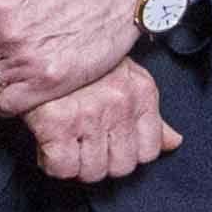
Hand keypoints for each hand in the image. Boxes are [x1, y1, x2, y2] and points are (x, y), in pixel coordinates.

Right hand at [23, 59, 179, 182]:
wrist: (38, 40)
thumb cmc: (81, 62)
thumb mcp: (125, 79)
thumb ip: (150, 117)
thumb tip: (173, 143)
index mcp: (140, 92)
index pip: (149, 151)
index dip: (126, 152)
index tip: (109, 143)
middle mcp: (119, 104)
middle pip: (121, 167)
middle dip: (101, 162)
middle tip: (84, 143)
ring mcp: (89, 115)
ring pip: (92, 172)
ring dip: (76, 164)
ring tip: (66, 142)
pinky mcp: (57, 124)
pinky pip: (63, 168)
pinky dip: (52, 162)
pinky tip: (48, 143)